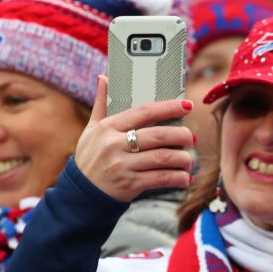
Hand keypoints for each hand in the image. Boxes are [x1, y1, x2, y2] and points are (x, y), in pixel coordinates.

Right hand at [73, 76, 195, 201]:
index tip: (187, 105)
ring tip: (188, 159)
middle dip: (182, 135)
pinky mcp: (129, 184)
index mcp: (108, 128)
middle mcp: (114, 145)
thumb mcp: (91, 130)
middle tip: (191, 138)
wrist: (81, 193)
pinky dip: (177, 178)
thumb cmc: (90, 157)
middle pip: (159, 135)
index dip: (168, 107)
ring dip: (183, 159)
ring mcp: (122, 165)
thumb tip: (104, 78)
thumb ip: (101, 104)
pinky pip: (161, 178)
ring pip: (163, 158)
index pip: (144, 112)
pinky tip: (184, 177)